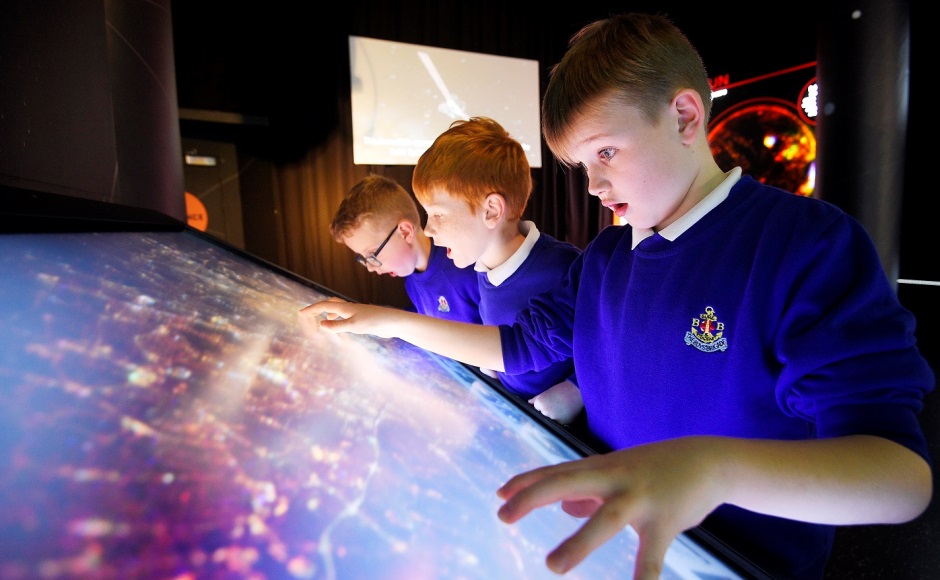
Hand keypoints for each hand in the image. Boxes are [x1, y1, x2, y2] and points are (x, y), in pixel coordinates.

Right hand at [298, 297, 400, 337]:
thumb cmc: (374, 322)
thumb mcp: (354, 326)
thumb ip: (337, 326)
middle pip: (331, 303)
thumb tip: (320, 324)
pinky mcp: (363, 319)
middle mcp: (350, 309)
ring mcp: (357, 313)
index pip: (324, 306)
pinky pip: (346, 317)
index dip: (312, 309)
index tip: (300, 312)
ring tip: (322, 319)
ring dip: (329, 312)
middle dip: (319, 307)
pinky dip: (339, 319)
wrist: (393, 322)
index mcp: (346, 308)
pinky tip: (341, 326)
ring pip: (339, 310)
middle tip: (309, 313)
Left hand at [496, 437, 722, 578]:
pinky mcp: (665, 520)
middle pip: (567, 482)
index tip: (499, 495)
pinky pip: (652, 552)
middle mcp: (614, 478)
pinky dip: (643, 574)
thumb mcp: (619, 473)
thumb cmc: (655, 469)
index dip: (526, 482)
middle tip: (503, 515)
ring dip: (578, 542)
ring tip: (553, 566)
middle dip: (533, 497)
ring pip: (605, 519)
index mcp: (601, 468)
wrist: (707, 460)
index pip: (556, 472)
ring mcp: (639, 498)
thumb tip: (565, 508)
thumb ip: (590, 490)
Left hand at [529, 380, 582, 423]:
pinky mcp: (563, 423)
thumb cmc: (562, 389)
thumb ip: (536, 399)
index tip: (549, 403)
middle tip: (555, 406)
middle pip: (543, 417)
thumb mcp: (547, 392)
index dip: (541, 407)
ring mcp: (555, 419)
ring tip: (560, 408)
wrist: (577, 391)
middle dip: (546, 413)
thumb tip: (529, 402)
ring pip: (550, 422)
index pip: (536, 410)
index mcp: (540, 404)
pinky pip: (558, 424)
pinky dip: (560, 420)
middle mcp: (546, 413)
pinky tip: (564, 412)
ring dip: (553, 418)